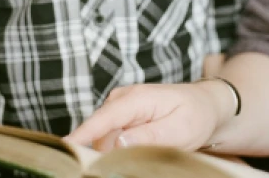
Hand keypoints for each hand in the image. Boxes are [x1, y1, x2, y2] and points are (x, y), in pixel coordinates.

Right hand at [65, 82, 227, 151]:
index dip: (81, 136)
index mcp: (136, 99)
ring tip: (133, 162)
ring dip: (109, 154)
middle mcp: (121, 100)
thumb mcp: (179, 129)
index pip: (102, 119)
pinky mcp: (120, 118)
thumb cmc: (195, 115)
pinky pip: (109, 138)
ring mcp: (119, 108)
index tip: (63, 148)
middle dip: (97, 153)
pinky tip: (128, 159)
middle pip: (98, 132)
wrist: (205, 104)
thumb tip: (119, 142)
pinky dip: (115, 151)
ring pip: (103, 138)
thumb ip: (149, 135)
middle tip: (108, 168)